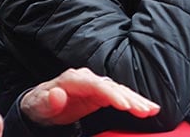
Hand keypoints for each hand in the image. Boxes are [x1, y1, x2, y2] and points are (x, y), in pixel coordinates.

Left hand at [20, 68, 159, 126]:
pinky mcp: (101, 93)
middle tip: (145, 110)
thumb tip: (58, 94)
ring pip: (120, 91)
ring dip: (137, 100)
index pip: (97, 85)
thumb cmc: (39, 105)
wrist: (40, 106)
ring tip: (152, 109)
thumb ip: (48, 100)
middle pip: (113, 87)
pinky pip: (121, 96)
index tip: (125, 105)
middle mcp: (88, 79)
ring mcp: (96, 85)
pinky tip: (149, 108)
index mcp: (74, 79)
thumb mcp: (38, 105)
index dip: (112, 94)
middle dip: (130, 98)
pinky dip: (135, 102)